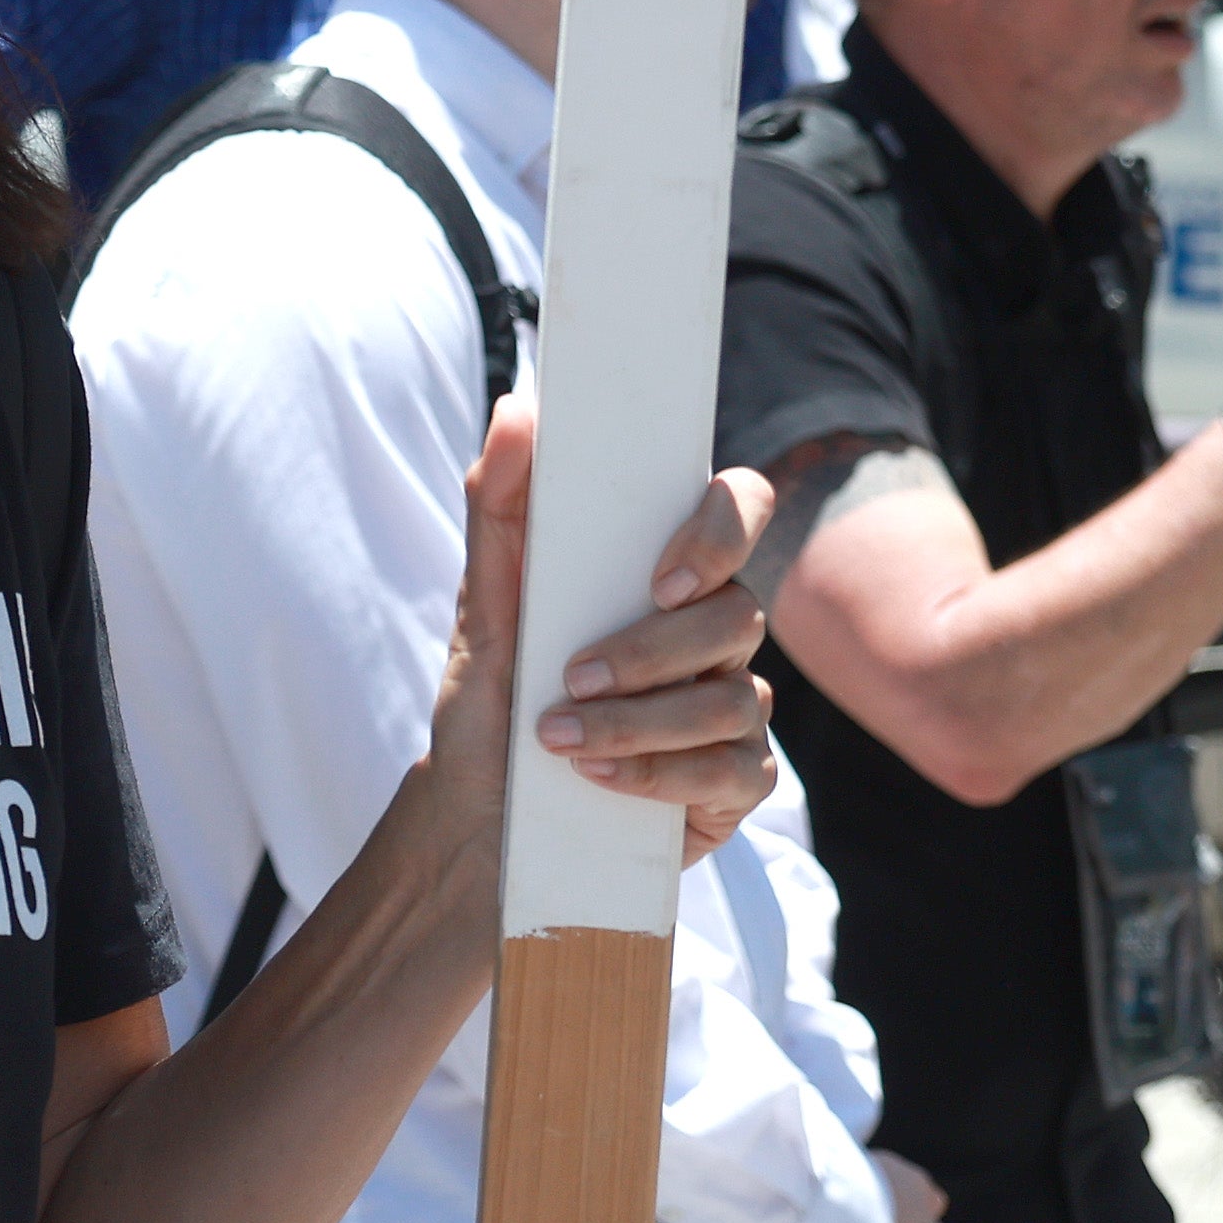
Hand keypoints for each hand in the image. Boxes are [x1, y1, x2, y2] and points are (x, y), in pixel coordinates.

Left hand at [436, 398, 779, 863]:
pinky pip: (732, 770)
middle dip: (651, 652)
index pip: (740, 508)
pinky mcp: (734, 782)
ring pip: (735, 698)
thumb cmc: (494, 698)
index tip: (661, 579)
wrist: (483, 813)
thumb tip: (520, 409)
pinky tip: (597, 780)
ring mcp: (733, 708)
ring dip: (637, 722)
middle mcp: (712, 633)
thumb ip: (500, 504)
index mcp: (663, 572)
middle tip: (573, 677)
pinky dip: (655, 775)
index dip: (722, 532)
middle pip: (738, 616)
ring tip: (558, 738)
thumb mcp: (481, 603)